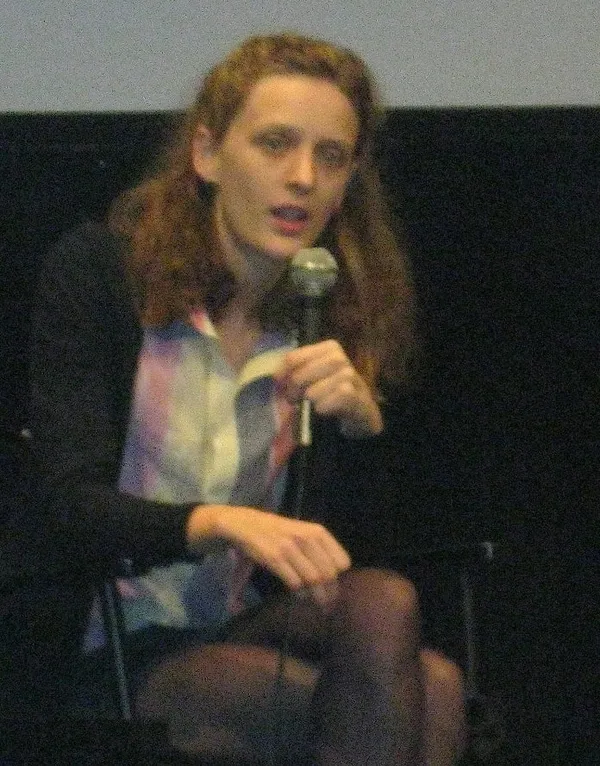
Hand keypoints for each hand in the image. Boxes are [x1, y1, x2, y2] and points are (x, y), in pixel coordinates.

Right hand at [187, 505, 350, 595]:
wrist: (243, 523)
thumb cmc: (276, 531)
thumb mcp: (302, 532)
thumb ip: (319, 550)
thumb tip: (338, 573)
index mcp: (317, 531)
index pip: (342, 561)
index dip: (340, 578)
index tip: (336, 588)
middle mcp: (306, 537)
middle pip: (329, 574)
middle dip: (331, 593)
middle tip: (329, 606)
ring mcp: (290, 547)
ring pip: (314, 579)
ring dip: (317, 597)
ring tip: (317, 604)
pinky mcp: (274, 558)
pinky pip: (295, 582)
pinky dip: (300, 593)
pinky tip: (299, 596)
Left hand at [274, 340, 382, 435]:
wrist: (360, 411)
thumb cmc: (331, 390)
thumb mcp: (313, 376)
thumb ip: (295, 372)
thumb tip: (276, 377)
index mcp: (329, 348)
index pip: (293, 358)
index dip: (282, 375)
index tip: (280, 386)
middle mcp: (340, 358)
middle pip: (302, 374)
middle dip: (294, 390)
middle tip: (294, 399)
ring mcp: (351, 376)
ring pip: (315, 390)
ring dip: (309, 400)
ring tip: (310, 405)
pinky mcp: (357, 396)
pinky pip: (329, 402)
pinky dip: (323, 407)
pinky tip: (322, 410)